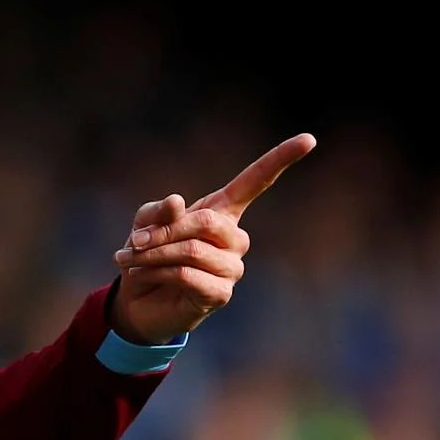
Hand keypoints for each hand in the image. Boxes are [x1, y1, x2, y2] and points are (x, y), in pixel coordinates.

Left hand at [111, 133, 316, 344]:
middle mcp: (234, 238)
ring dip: (154, 255)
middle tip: (135, 241)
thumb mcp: (144, 224)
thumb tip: (177, 202)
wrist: (136, 300)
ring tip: (130, 260)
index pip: (256, 182)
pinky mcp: (220, 294)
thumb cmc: (146, 255)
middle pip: (207, 222)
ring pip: (193, 251)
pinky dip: (157, 273)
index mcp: (222, 211)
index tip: (309, 139)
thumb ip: (158, 212)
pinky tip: (142, 276)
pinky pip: (187, 276)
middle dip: (165, 230)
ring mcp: (232, 267)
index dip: (280, 159)